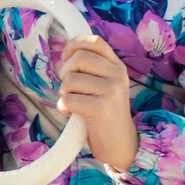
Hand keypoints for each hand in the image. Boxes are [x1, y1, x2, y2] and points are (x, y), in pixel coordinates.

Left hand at [52, 34, 139, 170]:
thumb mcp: (104, 85)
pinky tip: (72, 113)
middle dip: (65, 73)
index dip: (74, 46)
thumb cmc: (105, 113)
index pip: (94, 41)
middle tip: (69, 88)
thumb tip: (66, 53)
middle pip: (78, 58)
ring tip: (74, 103)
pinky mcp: (101, 107)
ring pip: (70, 80)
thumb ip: (92, 69)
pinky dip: (64, 107)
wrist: (120, 143)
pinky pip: (67, 99)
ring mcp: (111, 90)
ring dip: (64, 93)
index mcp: (117, 66)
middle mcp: (117, 74)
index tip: (67, 59)